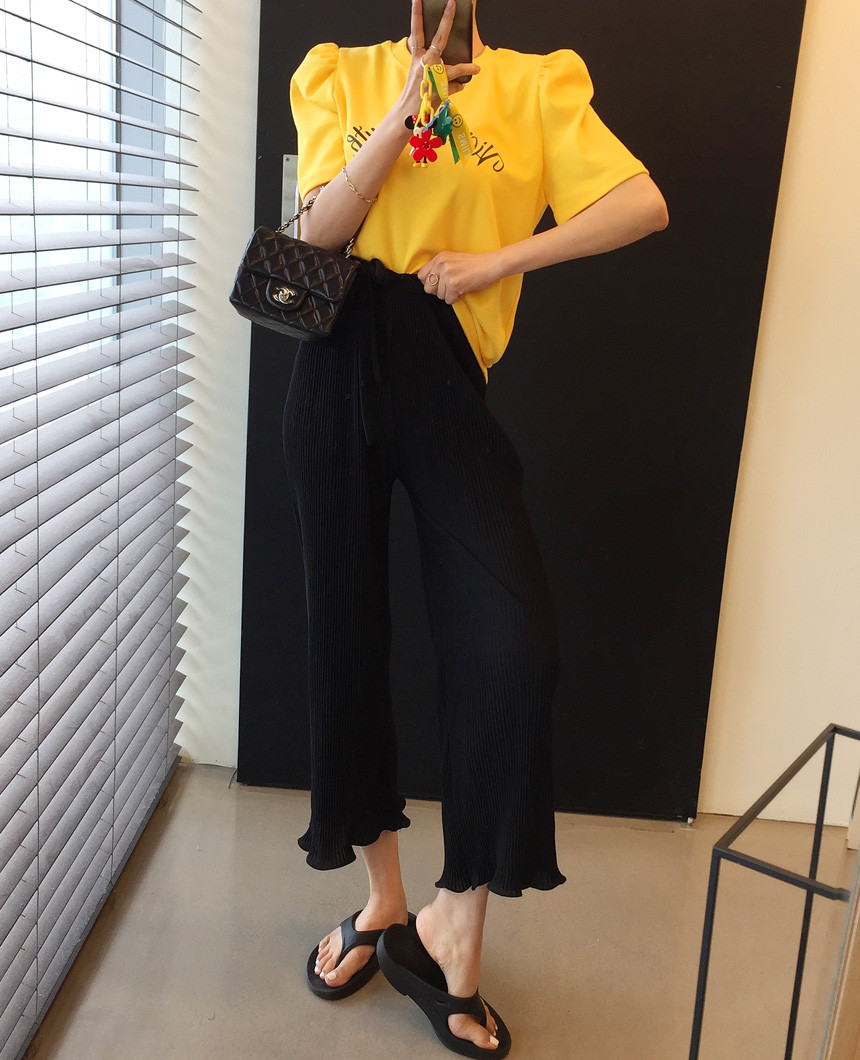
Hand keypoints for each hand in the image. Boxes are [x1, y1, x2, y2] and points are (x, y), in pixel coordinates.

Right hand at [395, 0, 479, 119]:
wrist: (407, 115)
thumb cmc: (416, 99)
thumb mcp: (424, 81)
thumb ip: (443, 77)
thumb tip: (462, 81)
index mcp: (416, 58)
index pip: (416, 32)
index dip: (417, 15)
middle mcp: (422, 61)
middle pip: (436, 38)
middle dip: (446, 20)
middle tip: (452, 2)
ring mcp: (430, 71)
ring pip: (452, 65)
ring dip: (465, 66)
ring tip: (476, 66)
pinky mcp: (439, 83)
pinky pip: (457, 77)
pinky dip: (465, 77)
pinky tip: (472, 74)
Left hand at [418, 251, 500, 303]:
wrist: (490, 265)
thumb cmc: (474, 265)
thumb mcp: (452, 260)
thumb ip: (439, 268)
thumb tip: (427, 282)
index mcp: (440, 258)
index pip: (422, 276)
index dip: (429, 283)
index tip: (438, 284)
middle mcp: (441, 265)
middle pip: (428, 288)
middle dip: (438, 291)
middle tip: (450, 287)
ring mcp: (448, 274)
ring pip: (440, 296)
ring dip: (450, 294)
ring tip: (460, 285)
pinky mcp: (454, 284)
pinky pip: (449, 300)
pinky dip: (457, 298)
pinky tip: (464, 289)